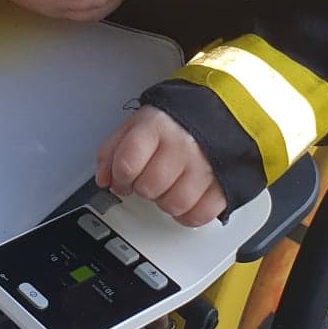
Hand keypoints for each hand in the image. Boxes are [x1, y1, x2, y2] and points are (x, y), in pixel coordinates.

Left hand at [96, 105, 225, 226]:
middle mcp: (183, 145)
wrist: (222, 113)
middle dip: (143, 188)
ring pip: (173, 205)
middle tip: (149, 179)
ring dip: (165, 202)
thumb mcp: (138, 123)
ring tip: (169, 187)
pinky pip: (199, 215)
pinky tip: (185, 199)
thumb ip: (114, 149)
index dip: (119, 178)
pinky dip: (188, 215)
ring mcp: (206, 166)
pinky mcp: (224, 185)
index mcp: (158, 126)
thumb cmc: (176, 122)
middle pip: (149, 188)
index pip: (127, 162)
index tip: (122, 180)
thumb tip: (103, 179)